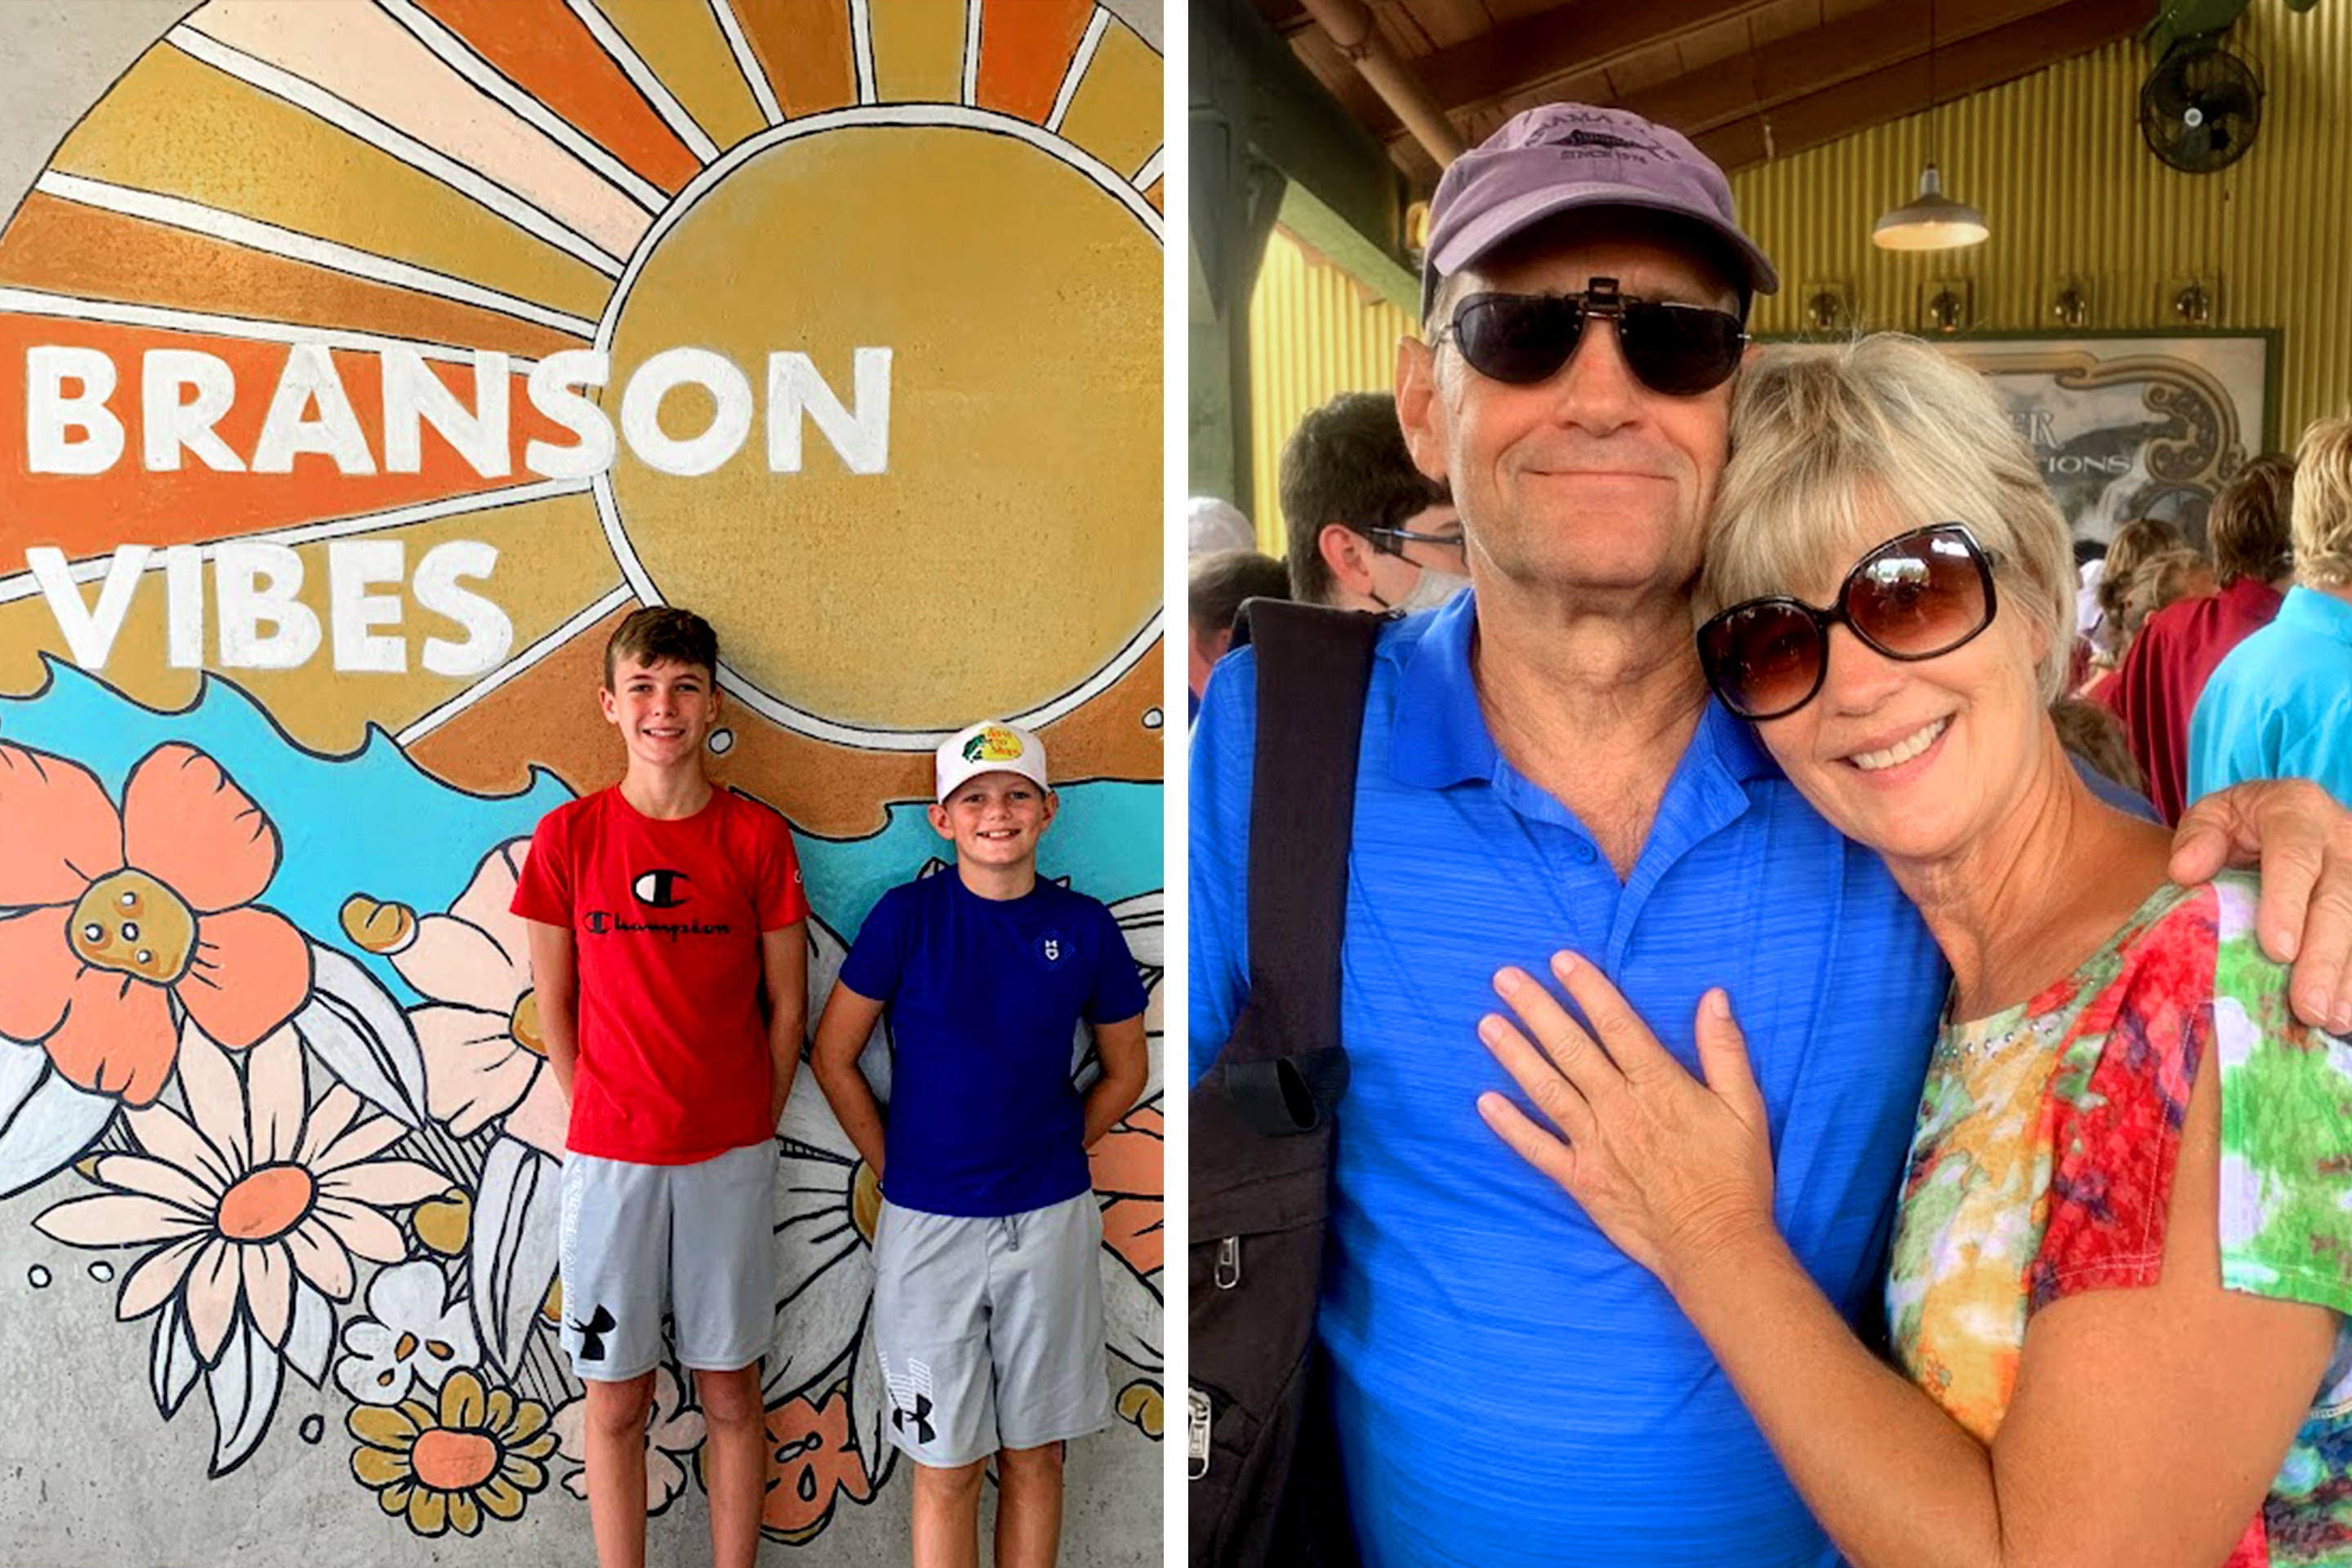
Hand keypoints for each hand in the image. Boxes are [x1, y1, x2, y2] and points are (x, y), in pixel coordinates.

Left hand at [1475, 952, 1776, 1288]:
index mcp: (1659, 1086)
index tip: (1560, 960)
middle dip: (1536, 1009)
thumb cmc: (1734, 1176)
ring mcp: (1595, 1144)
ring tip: (1485, 1024)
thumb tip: (1714, 996)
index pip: (1617, 1026)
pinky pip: (1537, 1149)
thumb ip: (1725, 1050)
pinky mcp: (1580, 1180)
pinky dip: (1509, 1126)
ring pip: (1547, 1089)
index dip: (1587, 990)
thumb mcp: (1745, 1107)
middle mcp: (1619, 1108)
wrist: (1716, 1245)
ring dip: (1514, 1054)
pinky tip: (1484, 1101)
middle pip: (1571, 1048)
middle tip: (1504, 978)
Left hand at [2173, 778, 2351, 1029]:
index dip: (2287, 903)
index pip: (2294, 856)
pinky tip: (2347, 1016)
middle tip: (2306, 1006)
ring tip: (2331, 1020)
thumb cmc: (2239, 825)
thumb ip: (2198, 838)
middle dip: (2324, 957)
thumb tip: (2185, 871)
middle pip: (2339, 900)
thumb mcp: (2212, 816)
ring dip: (2350, 977)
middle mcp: (2342, 838)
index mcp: (2298, 810)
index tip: (2277, 951)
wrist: (2279, 818)